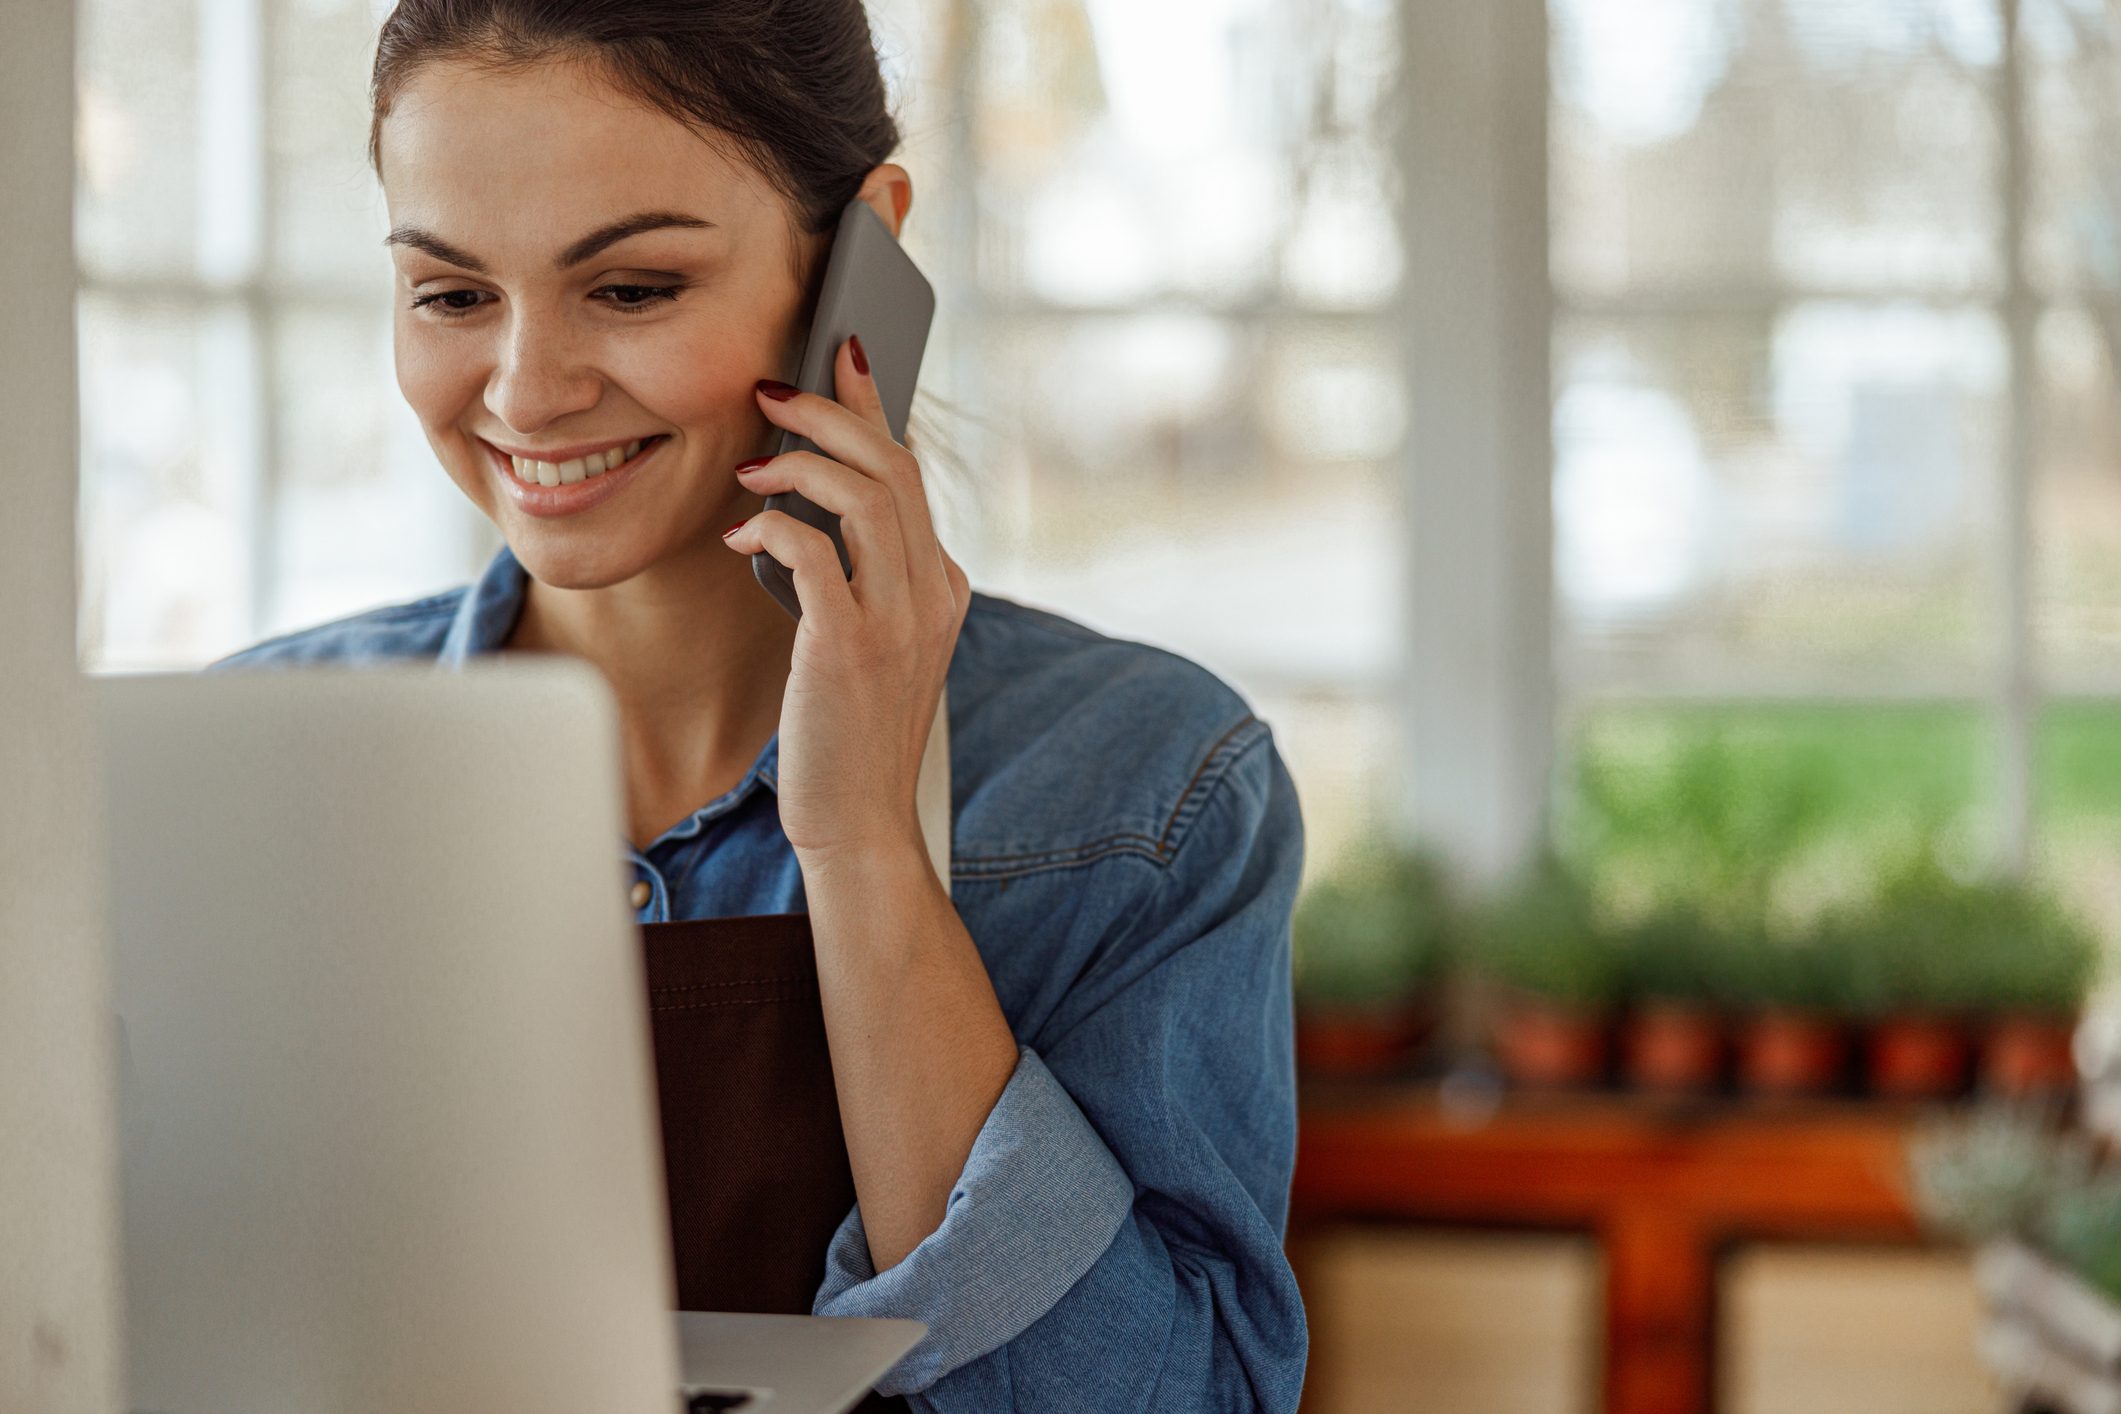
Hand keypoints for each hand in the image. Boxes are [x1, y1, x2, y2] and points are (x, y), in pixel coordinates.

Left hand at [721, 334, 969, 859]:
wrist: (858, 824)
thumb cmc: (849, 733)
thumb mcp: (871, 642)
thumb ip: (859, 576)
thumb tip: (806, 505)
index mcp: (943, 586)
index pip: (909, 471)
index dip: (872, 404)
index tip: (840, 354)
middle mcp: (933, 593)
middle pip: (892, 464)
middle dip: (829, 411)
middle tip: (773, 389)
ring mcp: (898, 619)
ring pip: (863, 493)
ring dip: (801, 461)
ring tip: (752, 464)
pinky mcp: (850, 645)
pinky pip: (813, 551)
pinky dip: (774, 525)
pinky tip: (743, 532)